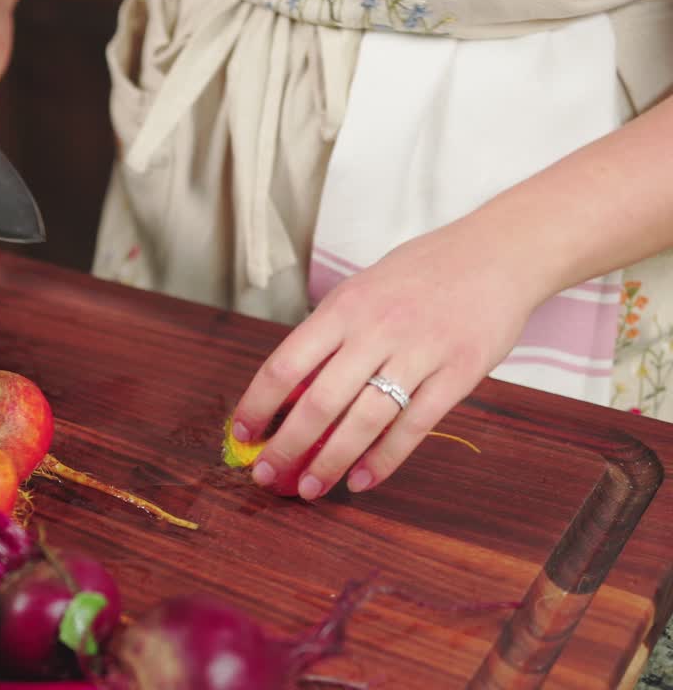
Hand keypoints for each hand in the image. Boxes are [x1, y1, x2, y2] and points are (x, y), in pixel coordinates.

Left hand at [230, 219, 544, 499]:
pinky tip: (361, 481)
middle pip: (320, 400)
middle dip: (287, 445)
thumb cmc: (421, 273)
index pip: (286, 363)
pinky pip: (414, 426)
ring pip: (364, 420)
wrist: (498, 252)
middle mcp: (377, 329)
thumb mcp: (363, 289)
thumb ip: (330, 334)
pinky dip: (384, 459)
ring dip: (331, 462)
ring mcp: (420, 351)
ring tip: (311, 489)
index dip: (258, 404)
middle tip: (265, 475)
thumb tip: (290, 389)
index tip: (242, 433)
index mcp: (344, 307)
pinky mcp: (459, 373)